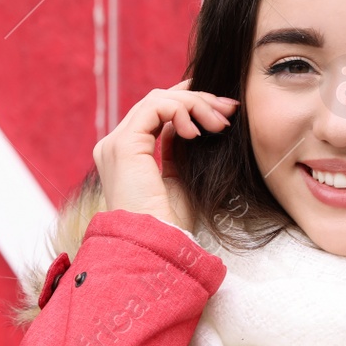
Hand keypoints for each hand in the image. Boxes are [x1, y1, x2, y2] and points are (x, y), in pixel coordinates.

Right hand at [93, 80, 238, 233]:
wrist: (155, 246)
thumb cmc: (169, 224)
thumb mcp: (179, 179)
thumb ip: (178, 150)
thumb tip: (193, 124)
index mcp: (126, 155)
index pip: (155, 113)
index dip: (187, 102)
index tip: (222, 108)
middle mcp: (115, 146)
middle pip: (158, 102)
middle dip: (198, 100)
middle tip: (230, 110)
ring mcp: (116, 144)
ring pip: (158, 100)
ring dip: (195, 104)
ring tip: (219, 123)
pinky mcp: (123, 145)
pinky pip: (156, 108)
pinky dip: (182, 111)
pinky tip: (198, 132)